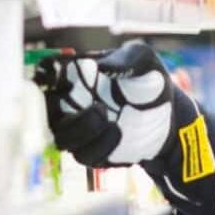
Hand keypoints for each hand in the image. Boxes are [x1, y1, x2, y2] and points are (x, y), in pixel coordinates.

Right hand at [36, 40, 190, 167]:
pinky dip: (101, 147)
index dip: (45, 77)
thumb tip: (102, 67)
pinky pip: (84, 155)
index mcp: (77, 74)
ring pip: (62, 137)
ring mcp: (80, 129)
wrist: (170, 117)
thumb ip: (127, 59)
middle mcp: (72, 101)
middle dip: (59, 110)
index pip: (46, 73)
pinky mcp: (93, 151)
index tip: (61, 78)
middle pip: (44, 109)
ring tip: (112, 121)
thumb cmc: (152, 82)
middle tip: (98, 108)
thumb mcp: (145, 60)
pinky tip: (119, 134)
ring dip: (83, 131)